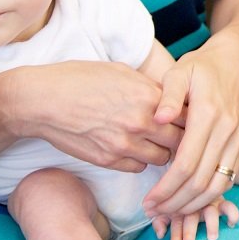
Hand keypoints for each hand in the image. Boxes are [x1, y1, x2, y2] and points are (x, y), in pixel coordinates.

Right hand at [14, 61, 181, 171]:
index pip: (189, 114)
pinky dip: (141, 161)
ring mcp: (125, 144)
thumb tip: (172, 98)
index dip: (194, 118)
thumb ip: (151, 88)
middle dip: (184, 139)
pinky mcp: (108, 160)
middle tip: (180, 134)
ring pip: (162, 158)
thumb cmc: (81, 79)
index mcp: (149, 96)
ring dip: (163, 152)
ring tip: (157, 143)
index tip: (194, 118)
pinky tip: (136, 149)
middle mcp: (141, 122)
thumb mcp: (122, 72)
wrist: (44, 101)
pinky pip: (138, 167)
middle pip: (182, 140)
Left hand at [141, 33, 238, 216]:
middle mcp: (228, 130)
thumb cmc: (203, 66)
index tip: (148, 200)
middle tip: (154, 212)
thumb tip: (159, 119)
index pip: (187, 164)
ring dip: (193, 205)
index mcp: (209, 114)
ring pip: (218, 186)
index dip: (166, 188)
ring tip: (169, 211)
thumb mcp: (181, 71)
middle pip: (201, 182)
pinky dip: (209, 196)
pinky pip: (228, 178)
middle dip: (175, 202)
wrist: (237, 61)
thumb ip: (169, 95)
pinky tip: (189, 200)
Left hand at [153, 196, 238, 239]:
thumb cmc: (177, 202)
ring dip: (211, 224)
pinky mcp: (222, 202)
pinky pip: (229, 206)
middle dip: (189, 231)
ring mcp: (208, 200)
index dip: (175, 232)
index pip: (176, 217)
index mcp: (178, 201)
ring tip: (212, 237)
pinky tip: (231, 223)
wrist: (197, 179)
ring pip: (210, 211)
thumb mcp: (165, 211)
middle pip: (192, 215)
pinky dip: (232, 213)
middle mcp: (194, 200)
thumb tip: (161, 234)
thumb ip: (160, 221)